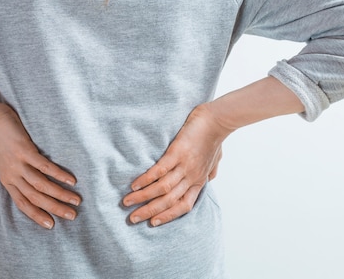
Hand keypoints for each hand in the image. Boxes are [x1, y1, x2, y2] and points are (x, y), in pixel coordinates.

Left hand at [0, 103, 80, 228]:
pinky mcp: (24, 151)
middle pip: (35, 198)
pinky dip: (58, 174)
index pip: (23, 203)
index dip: (37, 215)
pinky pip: (44, 167)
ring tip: (76, 200)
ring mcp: (18, 164)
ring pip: (41, 185)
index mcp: (7, 180)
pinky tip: (71, 180)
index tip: (51, 225)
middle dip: (55, 209)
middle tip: (72, 216)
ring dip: (60, 195)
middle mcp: (12, 176)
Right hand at [122, 104, 231, 226]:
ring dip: (143, 197)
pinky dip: (146, 179)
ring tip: (127, 201)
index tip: (152, 223)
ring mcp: (184, 166)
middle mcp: (191, 177)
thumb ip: (210, 171)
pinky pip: (160, 170)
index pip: (183, 206)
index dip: (167, 216)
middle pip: (169, 201)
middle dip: (149, 211)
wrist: (217, 121)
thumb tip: (209, 178)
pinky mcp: (177, 152)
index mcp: (199, 181)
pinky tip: (135, 184)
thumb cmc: (215, 138)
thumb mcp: (215, 160)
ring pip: (162, 188)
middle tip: (132, 218)